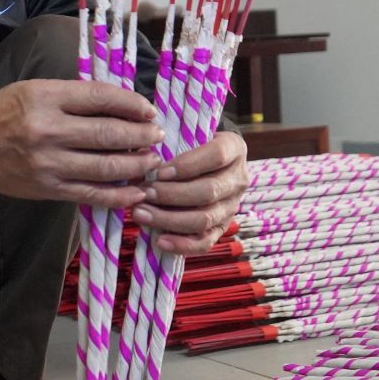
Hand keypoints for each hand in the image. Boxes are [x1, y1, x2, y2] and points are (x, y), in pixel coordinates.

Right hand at [0, 79, 163, 208]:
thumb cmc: (3, 113)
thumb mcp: (34, 90)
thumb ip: (74, 96)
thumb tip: (121, 104)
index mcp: (45, 97)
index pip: (100, 97)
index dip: (131, 104)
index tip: (148, 109)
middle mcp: (48, 130)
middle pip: (108, 133)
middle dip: (141, 135)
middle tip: (158, 135)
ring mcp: (49, 163)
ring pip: (106, 166)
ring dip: (137, 165)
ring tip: (152, 160)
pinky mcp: (48, 189)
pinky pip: (92, 194)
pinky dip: (119, 195)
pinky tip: (136, 191)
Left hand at [130, 130, 247, 254]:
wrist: (210, 161)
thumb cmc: (193, 143)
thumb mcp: (188, 135)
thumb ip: (171, 143)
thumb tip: (140, 157)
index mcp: (234, 149)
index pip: (216, 156)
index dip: (187, 165)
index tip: (159, 171)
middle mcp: (238, 179)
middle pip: (208, 191)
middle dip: (171, 195)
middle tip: (143, 193)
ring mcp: (232, 206)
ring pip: (204, 218)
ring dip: (169, 219)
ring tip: (140, 214)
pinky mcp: (222, 227)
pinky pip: (205, 242)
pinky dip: (182, 245)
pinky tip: (159, 241)